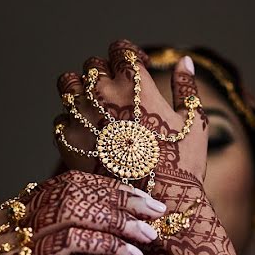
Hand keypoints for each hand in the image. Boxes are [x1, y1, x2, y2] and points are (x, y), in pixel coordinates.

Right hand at [0, 169, 166, 254]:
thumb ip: (93, 245)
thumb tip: (135, 224)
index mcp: (13, 215)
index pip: (67, 184)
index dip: (110, 188)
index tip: (146, 201)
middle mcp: (4, 221)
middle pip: (70, 191)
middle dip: (119, 200)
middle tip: (154, 212)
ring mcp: (5, 243)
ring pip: (70, 211)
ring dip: (117, 221)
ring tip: (146, 234)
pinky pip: (67, 242)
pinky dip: (104, 243)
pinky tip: (129, 252)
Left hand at [54, 39, 209, 192]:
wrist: (160, 204)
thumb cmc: (183, 164)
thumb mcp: (194, 122)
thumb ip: (187, 87)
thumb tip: (184, 61)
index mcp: (135, 83)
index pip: (119, 50)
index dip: (127, 55)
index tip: (134, 67)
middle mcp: (104, 93)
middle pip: (91, 67)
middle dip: (103, 75)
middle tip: (115, 94)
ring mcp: (82, 117)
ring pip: (68, 86)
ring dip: (79, 92)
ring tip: (93, 109)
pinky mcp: (69, 143)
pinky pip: (61, 121)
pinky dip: (72, 125)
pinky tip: (88, 137)